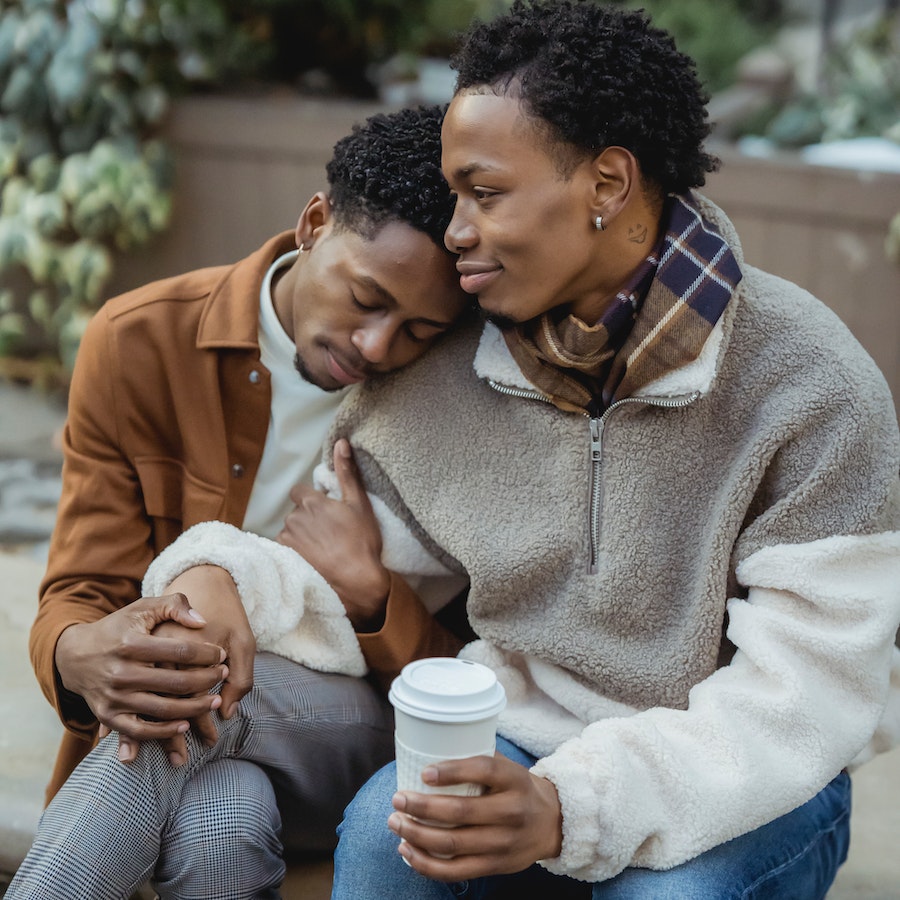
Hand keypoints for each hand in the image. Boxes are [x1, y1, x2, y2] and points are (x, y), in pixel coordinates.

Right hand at [55, 593, 228, 752]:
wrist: (75, 656)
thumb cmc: (118, 629)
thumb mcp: (142, 608)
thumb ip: (174, 605)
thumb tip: (203, 622)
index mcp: (131, 644)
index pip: (180, 651)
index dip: (207, 654)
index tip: (221, 654)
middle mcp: (121, 673)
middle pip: (176, 683)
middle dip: (207, 680)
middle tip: (223, 675)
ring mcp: (114, 698)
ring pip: (163, 709)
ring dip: (194, 708)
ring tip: (214, 701)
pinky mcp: (108, 717)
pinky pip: (140, 731)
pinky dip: (164, 732)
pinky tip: (185, 724)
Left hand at [278, 438, 390, 629]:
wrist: (356, 581)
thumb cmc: (361, 541)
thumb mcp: (359, 504)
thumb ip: (347, 472)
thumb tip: (341, 442)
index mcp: (311, 502)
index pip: (299, 492)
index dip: (311, 500)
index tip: (326, 511)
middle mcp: (294, 518)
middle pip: (296, 512)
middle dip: (308, 519)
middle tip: (329, 532)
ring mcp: (287, 540)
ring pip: (291, 531)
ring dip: (301, 535)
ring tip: (323, 549)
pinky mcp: (285, 558)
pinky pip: (285, 548)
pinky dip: (296, 551)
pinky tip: (314, 559)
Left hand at [387, 754, 562, 880]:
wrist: (552, 823)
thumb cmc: (517, 789)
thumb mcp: (508, 768)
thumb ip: (477, 761)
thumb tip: (430, 750)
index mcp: (514, 780)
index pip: (483, 770)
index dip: (451, 771)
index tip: (424, 772)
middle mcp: (511, 811)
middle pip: (460, 811)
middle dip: (421, 806)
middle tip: (398, 799)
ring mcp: (503, 843)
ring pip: (452, 843)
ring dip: (417, 834)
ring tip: (395, 822)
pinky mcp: (494, 866)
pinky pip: (455, 871)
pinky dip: (426, 863)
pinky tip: (407, 850)